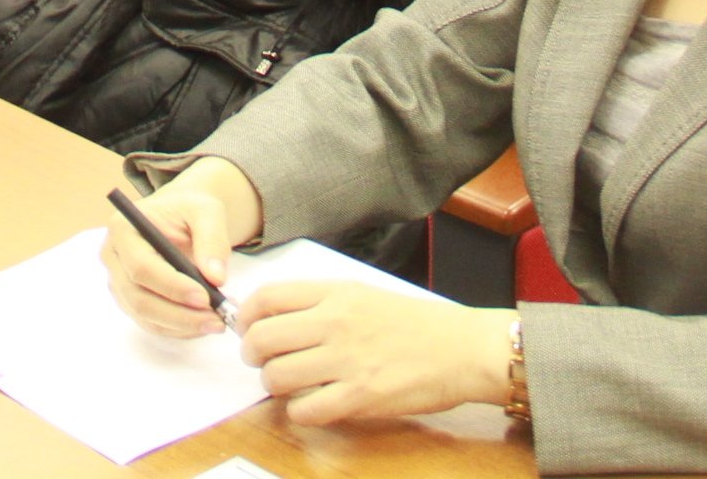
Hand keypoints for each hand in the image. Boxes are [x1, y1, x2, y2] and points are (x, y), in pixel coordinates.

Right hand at [100, 158, 262, 338]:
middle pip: (138, 298)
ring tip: (217, 321)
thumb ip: (213, 239)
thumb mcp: (206, 211)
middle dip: (179, 315)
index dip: (172, 286)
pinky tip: (204, 322)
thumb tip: (216, 278)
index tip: (205, 297)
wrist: (180, 217)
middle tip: (216, 320)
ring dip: (182, 326)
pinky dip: (179, 329)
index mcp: (123, 229)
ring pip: (145, 317)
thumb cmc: (189, 210)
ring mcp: (118, 282)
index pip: (141, 267)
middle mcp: (113, 258)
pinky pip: (152, 323)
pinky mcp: (129, 301)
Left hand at [239, 281, 509, 426]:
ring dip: (273, 385)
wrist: (461, 349)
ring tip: (288, 385)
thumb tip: (275, 316)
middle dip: (252, 355)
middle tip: (262, 362)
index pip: (267, 297)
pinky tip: (312, 406)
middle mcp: (335, 322)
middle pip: (261, 338)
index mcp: (335, 293)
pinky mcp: (360, 396)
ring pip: (276, 375)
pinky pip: (305, 410)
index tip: (246, 328)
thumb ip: (321, 303)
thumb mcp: (364, 295)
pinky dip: (300, 412)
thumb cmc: (416, 324)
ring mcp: (347, 360)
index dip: (245, 316)